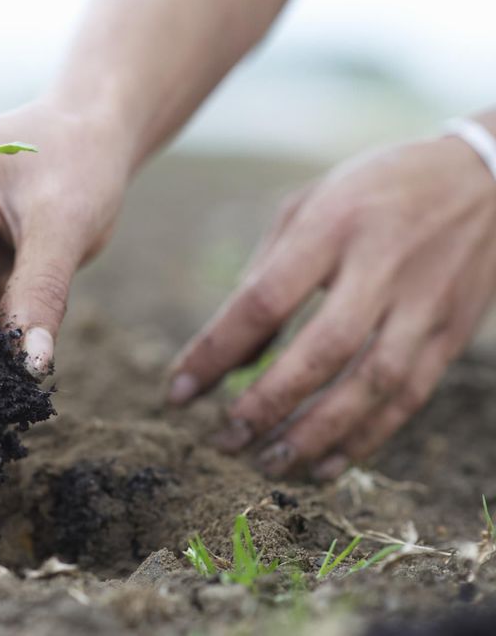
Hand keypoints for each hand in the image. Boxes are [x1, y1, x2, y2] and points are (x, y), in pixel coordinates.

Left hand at [167, 135, 495, 478]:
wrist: (487, 177)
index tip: (179, 392)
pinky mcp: (452, 333)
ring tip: (268, 465)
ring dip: (316, 434)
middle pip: (322, 350)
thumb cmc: (374, 190)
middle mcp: (382, 266)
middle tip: (224, 441)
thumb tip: (232, 356)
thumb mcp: (308, 206)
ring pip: (372, 385)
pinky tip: (324, 465)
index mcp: (332, 226)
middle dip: (268, 404)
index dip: (217, 351)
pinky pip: (409, 397)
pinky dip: (366, 438)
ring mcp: (424, 304)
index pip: (265, 300)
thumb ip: (264, 275)